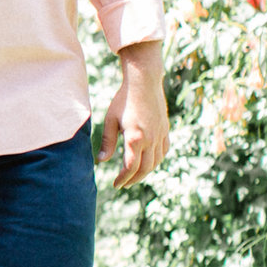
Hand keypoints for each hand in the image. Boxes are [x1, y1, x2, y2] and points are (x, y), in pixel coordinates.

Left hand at [99, 41, 168, 187]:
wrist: (144, 82)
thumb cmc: (124, 100)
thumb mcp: (111, 120)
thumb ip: (107, 142)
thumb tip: (101, 161)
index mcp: (135, 139)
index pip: (130, 168)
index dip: (123, 179)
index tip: (116, 184)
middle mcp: (150, 140)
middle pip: (145, 169)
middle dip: (133, 179)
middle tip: (124, 184)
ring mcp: (160, 135)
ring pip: (156, 162)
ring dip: (145, 172)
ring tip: (135, 175)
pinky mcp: (165, 130)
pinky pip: (163, 151)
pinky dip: (157, 160)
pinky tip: (149, 161)